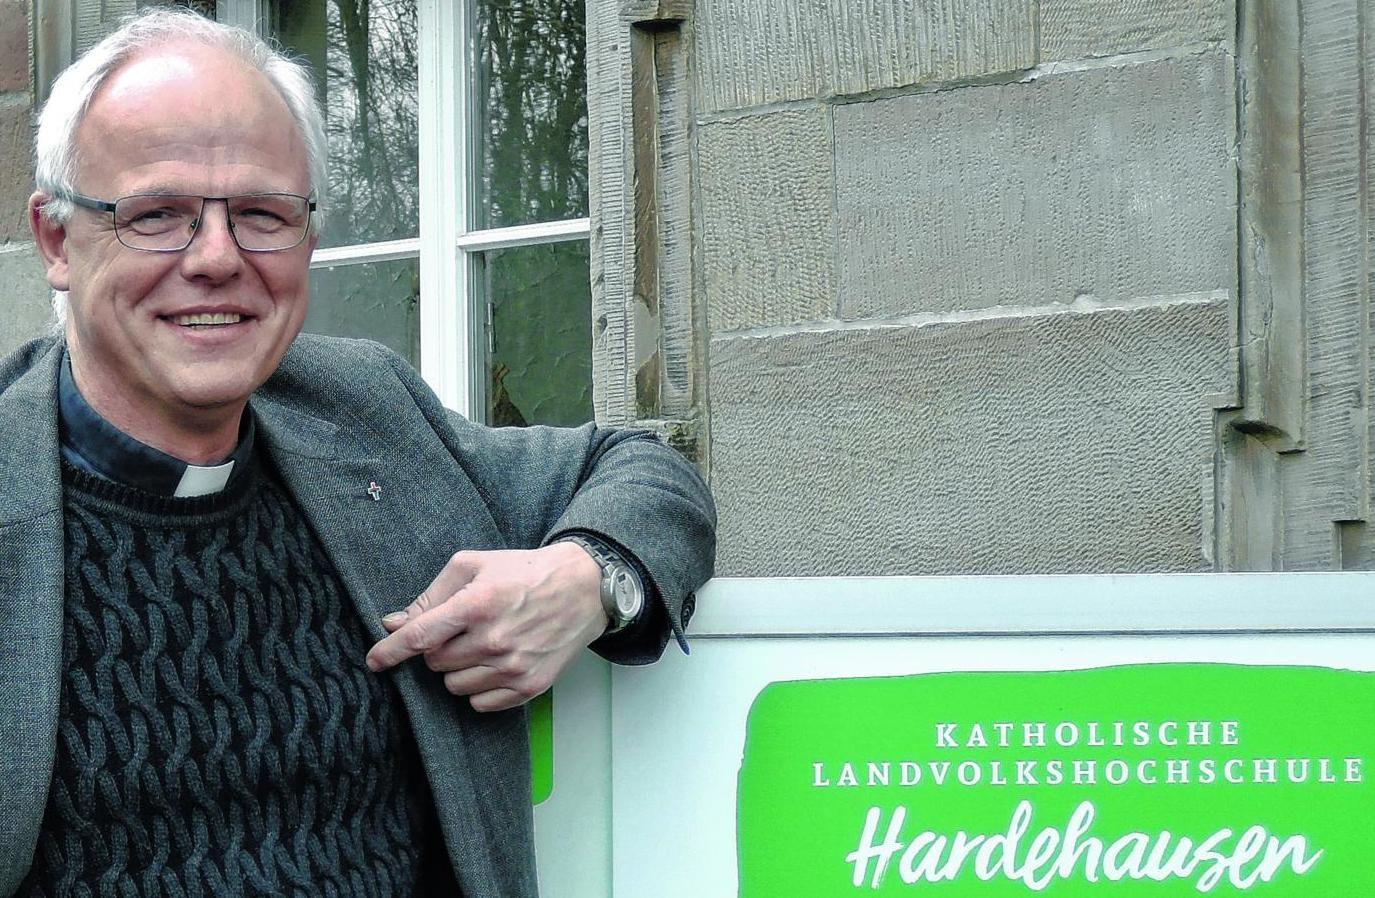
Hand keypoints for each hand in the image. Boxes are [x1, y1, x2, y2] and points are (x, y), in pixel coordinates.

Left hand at [366, 543, 606, 710]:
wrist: (583, 587)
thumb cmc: (524, 572)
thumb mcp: (475, 566)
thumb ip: (431, 595)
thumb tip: (394, 623)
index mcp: (477, 604)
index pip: (419, 637)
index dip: (389, 651)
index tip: (374, 661)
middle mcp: (494, 639)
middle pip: (435, 663)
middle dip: (439, 648)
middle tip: (462, 630)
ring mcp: (513, 666)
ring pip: (454, 686)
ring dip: (458, 669)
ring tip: (483, 645)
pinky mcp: (530, 686)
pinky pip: (480, 703)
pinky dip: (479, 688)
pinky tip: (496, 664)